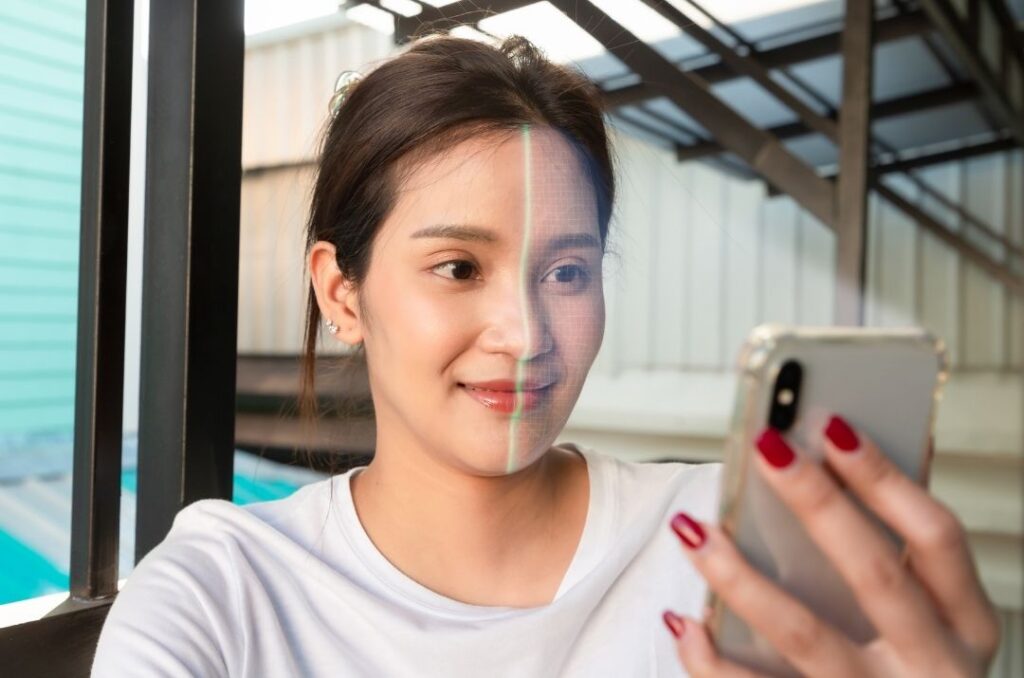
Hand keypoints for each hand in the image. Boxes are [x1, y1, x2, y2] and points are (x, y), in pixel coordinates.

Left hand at [661, 415, 1000, 676]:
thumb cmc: (910, 662)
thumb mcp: (933, 615)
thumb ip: (897, 547)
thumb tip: (839, 448)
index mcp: (964, 623)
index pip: (936, 538)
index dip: (885, 478)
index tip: (832, 424)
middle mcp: (931, 666)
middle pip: (874, 575)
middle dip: (817, 504)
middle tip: (765, 448)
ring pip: (804, 635)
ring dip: (741, 578)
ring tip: (694, 529)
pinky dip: (713, 660)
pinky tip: (684, 621)